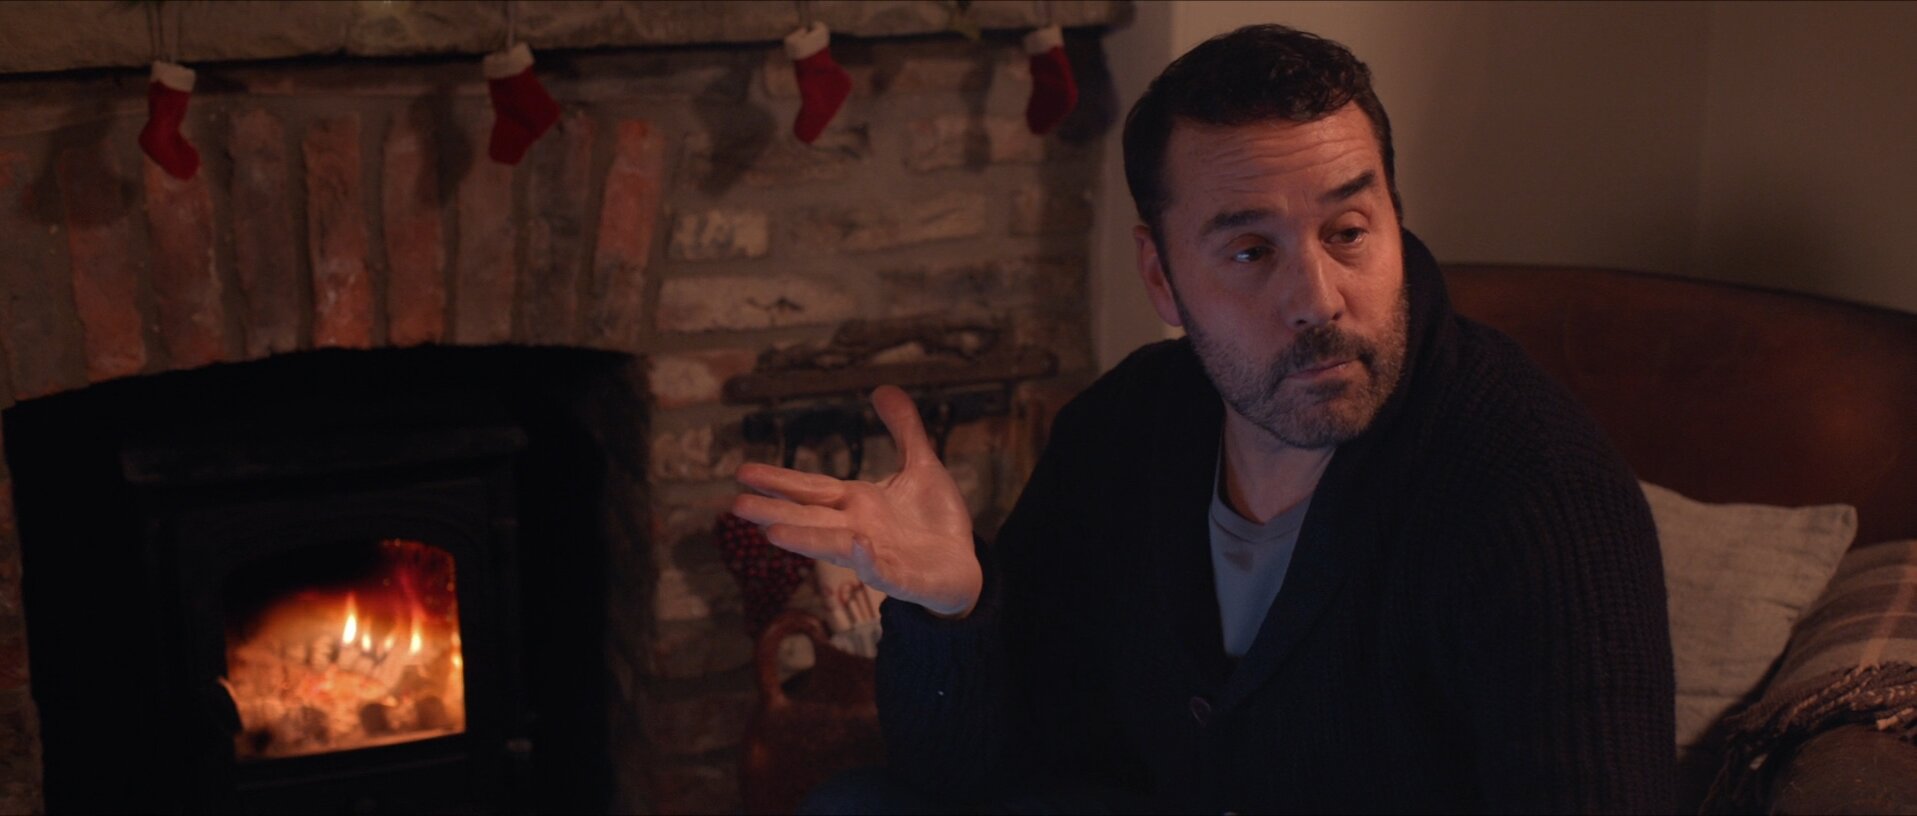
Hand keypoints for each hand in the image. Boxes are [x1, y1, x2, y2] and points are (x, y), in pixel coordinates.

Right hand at [732, 386, 980, 617]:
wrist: (965, 567)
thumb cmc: (935, 520)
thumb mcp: (922, 465)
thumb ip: (904, 429)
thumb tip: (882, 388)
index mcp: (856, 502)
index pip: (810, 489)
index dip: (779, 481)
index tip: (742, 472)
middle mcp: (857, 529)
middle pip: (810, 518)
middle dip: (775, 512)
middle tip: (735, 506)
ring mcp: (877, 556)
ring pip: (834, 547)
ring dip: (806, 540)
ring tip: (771, 535)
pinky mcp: (904, 578)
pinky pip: (883, 571)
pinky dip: (868, 560)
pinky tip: (856, 546)